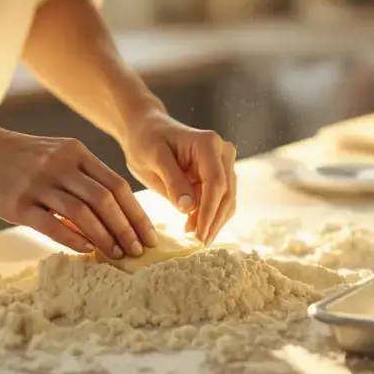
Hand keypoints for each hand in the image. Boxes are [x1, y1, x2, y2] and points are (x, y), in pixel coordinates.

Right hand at [0, 125, 158, 258]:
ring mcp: (39, 183)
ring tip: (115, 255)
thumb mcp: (55, 155)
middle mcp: (61, 165)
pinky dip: (74, 240)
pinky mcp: (18, 204)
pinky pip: (53, 225)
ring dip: (104, 237)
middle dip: (126, 228)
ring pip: (83, 214)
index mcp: (75, 152)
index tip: (148, 235)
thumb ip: (82, 178)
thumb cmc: (19, 158)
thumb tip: (111, 215)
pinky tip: (86, 251)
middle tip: (137, 251)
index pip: (116, 185)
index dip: (137, 213)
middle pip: (105, 200)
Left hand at [122, 110, 236, 244]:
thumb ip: (172, 181)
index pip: (216, 182)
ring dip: (214, 221)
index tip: (199, 234)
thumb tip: (189, 208)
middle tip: (199, 242)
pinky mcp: (218, 175)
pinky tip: (195, 227)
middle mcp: (223, 151)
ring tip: (195, 237)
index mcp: (208, 144)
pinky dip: (210, 215)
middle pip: (226, 193)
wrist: (146, 130)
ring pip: (227, 199)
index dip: (209, 211)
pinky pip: (220, 200)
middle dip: (214, 220)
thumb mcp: (154, 158)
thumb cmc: (147, 140)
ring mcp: (223, 163)